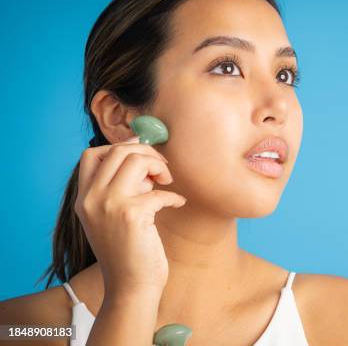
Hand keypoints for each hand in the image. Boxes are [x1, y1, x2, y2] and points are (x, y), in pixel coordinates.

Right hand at [74, 136, 185, 296]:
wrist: (131, 287)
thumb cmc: (128, 251)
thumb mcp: (111, 216)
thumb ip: (118, 187)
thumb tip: (141, 153)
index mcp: (83, 199)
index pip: (91, 154)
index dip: (120, 147)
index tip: (142, 154)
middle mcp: (91, 199)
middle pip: (118, 151)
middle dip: (146, 152)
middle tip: (162, 170)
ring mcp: (109, 205)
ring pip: (136, 160)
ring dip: (159, 166)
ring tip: (167, 183)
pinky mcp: (132, 215)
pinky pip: (159, 190)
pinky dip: (174, 195)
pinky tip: (178, 204)